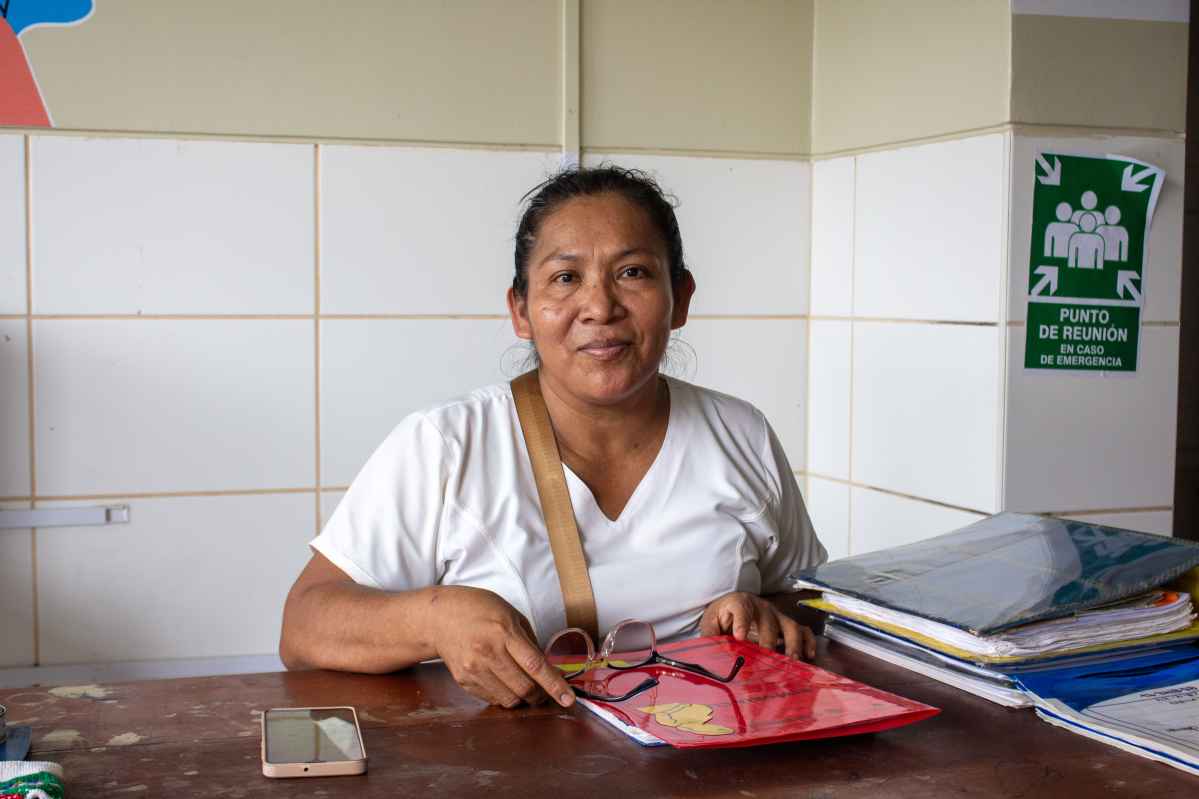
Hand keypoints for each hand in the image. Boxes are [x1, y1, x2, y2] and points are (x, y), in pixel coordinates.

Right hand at [427, 586, 574, 708]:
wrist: (440, 617)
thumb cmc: (480, 610)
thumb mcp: (511, 614)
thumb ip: (530, 641)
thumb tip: (548, 669)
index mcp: (504, 632)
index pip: (535, 665)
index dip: (555, 685)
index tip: (568, 699)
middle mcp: (488, 653)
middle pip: (524, 688)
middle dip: (540, 696)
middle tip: (545, 692)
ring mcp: (474, 669)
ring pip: (509, 699)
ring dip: (523, 698)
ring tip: (524, 686)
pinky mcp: (464, 681)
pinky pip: (493, 698)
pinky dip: (504, 695)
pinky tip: (503, 681)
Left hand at [699, 591, 816, 659]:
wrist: (730, 609)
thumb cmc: (722, 617)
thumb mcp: (710, 623)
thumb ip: (710, 636)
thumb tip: (709, 653)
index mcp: (739, 603)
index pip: (741, 608)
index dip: (741, 622)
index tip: (739, 637)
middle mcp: (761, 608)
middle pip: (768, 621)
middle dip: (768, 641)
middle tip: (766, 659)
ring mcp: (776, 616)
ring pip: (789, 625)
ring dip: (792, 643)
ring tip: (791, 660)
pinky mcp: (785, 625)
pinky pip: (802, 630)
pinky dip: (807, 642)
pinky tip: (808, 656)